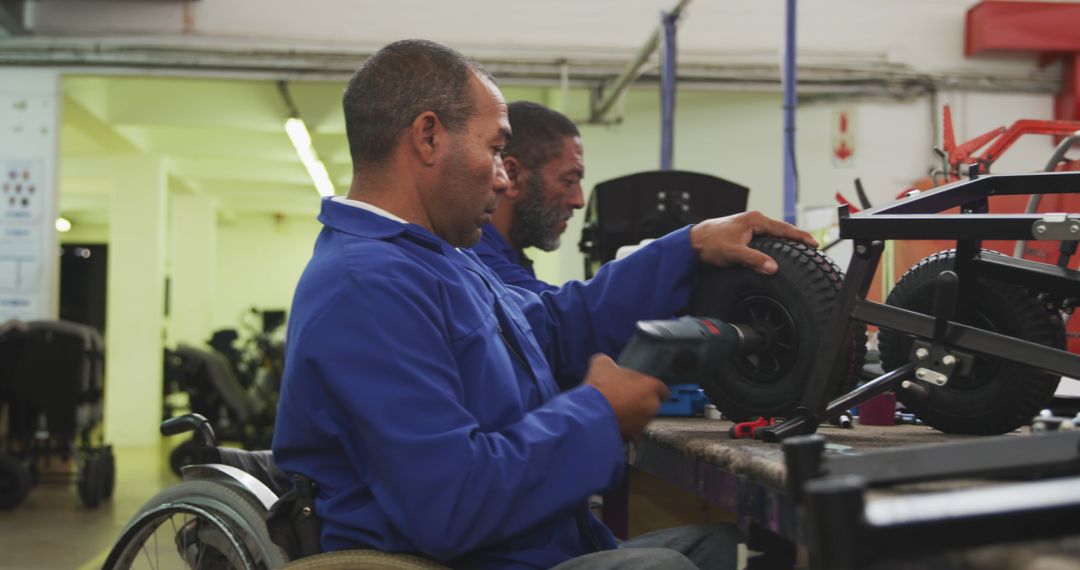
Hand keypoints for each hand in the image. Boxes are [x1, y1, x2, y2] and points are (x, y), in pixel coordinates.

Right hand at [585, 354, 669, 440]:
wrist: (590, 413)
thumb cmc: (600, 390)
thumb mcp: (602, 363)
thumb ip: (610, 363)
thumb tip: (604, 363)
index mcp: (650, 386)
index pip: (662, 389)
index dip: (651, 388)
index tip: (643, 388)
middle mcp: (651, 405)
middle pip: (651, 404)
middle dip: (640, 402)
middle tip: (625, 398)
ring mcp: (643, 422)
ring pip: (642, 419)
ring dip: (633, 416)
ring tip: (616, 411)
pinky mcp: (633, 435)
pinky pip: (634, 433)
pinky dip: (627, 430)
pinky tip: (615, 423)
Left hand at [690, 211, 817, 273]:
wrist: (693, 241)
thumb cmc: (711, 243)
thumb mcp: (734, 253)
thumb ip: (754, 260)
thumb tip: (773, 268)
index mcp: (755, 220)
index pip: (783, 228)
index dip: (800, 236)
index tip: (814, 243)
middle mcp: (754, 220)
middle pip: (781, 230)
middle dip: (797, 238)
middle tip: (813, 247)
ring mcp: (749, 226)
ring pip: (773, 234)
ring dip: (786, 241)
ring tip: (801, 249)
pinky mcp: (744, 233)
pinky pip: (765, 238)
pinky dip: (775, 243)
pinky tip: (779, 250)